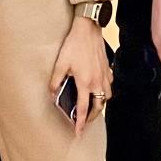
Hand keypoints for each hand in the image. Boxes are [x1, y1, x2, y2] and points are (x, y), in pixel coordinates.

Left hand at [50, 17, 112, 138]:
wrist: (88, 28)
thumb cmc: (74, 45)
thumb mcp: (60, 63)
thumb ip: (56, 80)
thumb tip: (51, 92)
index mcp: (84, 83)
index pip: (83, 108)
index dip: (81, 122)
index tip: (79, 132)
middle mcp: (97, 82)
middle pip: (99, 106)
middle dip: (93, 116)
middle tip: (86, 120)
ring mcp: (105, 75)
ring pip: (107, 96)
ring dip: (100, 103)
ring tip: (93, 105)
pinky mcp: (108, 68)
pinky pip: (109, 84)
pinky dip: (105, 90)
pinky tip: (99, 87)